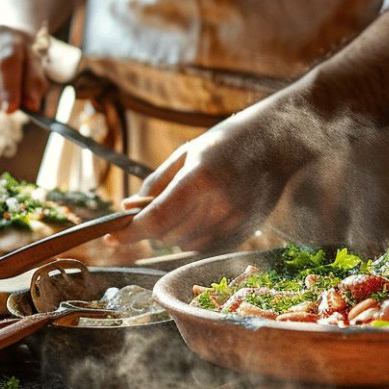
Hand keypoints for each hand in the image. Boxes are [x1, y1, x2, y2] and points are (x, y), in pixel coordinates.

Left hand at [109, 100, 313, 250]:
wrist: (278, 144)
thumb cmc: (228, 142)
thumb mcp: (186, 153)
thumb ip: (155, 183)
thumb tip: (127, 208)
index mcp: (201, 179)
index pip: (156, 219)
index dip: (129, 232)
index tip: (111, 236)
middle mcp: (219, 205)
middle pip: (167, 235)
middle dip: (150, 227)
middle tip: (148, 208)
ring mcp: (234, 222)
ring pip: (184, 244)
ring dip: (172, 232)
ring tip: (186, 204)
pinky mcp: (244, 233)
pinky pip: (204, 247)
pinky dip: (193, 236)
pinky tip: (202, 213)